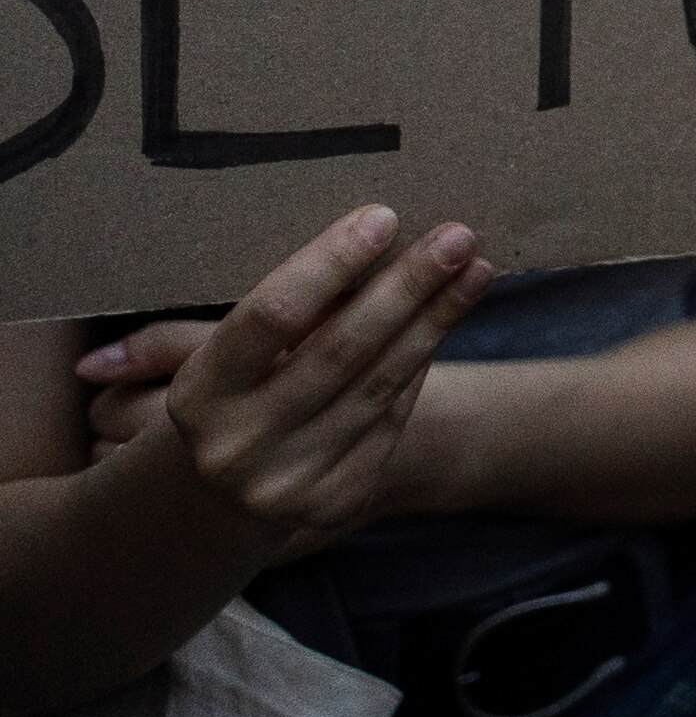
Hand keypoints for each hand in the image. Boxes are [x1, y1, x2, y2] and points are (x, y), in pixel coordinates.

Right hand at [82, 205, 492, 559]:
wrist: (230, 493)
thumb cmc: (240, 390)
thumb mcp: (229, 354)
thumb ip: (280, 308)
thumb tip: (366, 233)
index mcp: (198, 395)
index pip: (270, 316)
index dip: (330, 264)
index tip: (383, 216)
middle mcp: (237, 447)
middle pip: (341, 349)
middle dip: (406, 287)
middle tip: (457, 236)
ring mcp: (287, 482)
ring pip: (380, 383)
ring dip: (436, 319)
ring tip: (476, 269)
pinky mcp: (336, 500)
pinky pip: (394, 413)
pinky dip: (421, 360)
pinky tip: (449, 317)